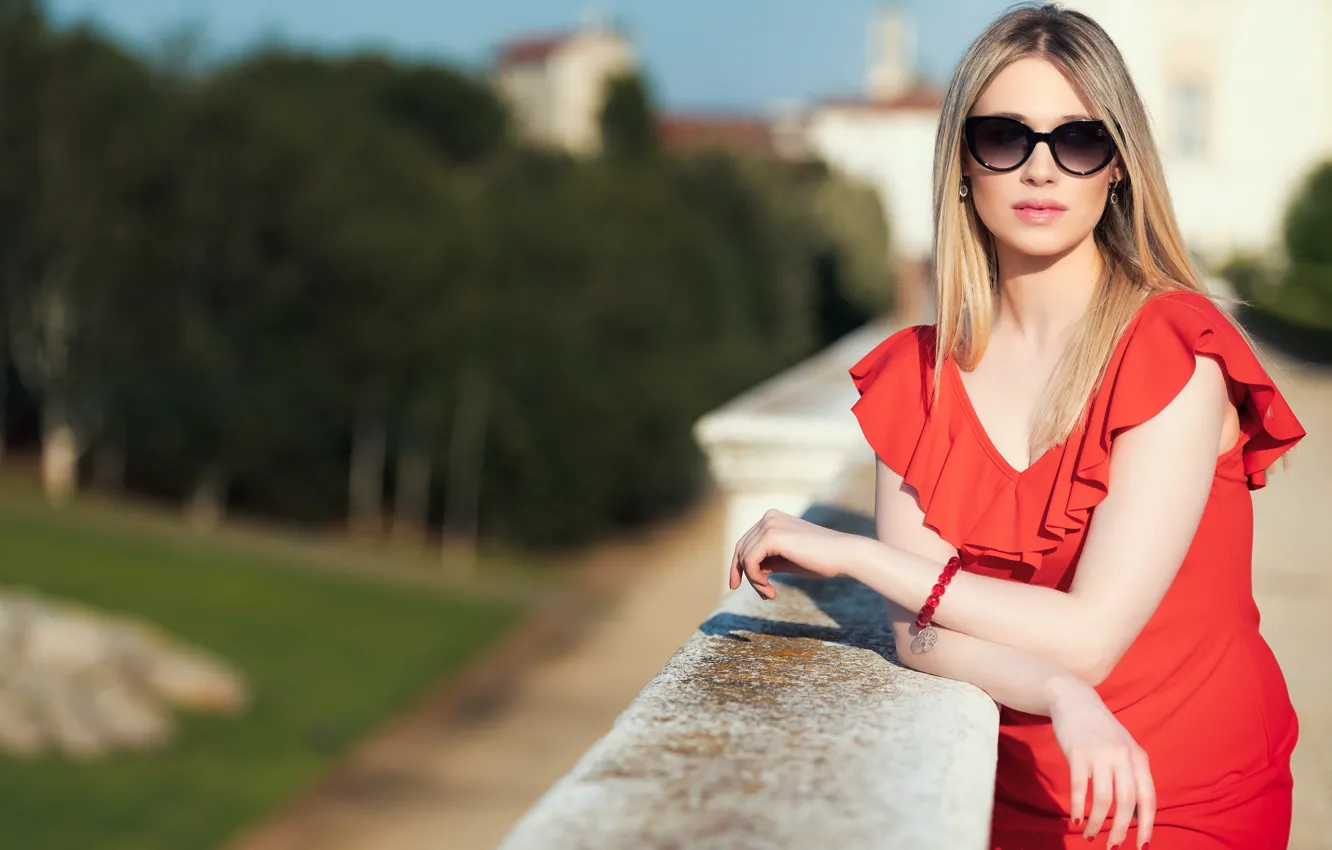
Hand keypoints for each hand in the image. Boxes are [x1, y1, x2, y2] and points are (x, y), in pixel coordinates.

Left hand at [728, 509, 863, 599]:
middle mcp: (768, 517)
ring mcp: (769, 525)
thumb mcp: (788, 559)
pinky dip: (755, 579)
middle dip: (745, 575)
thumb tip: (749, 570)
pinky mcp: (771, 536)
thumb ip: (769, 560)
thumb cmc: (821, 560)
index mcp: (773, 519)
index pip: (746, 543)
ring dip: (754, 581)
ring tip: (770, 594)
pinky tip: (770, 590)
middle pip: (741, 549)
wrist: (844, 555)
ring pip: (744, 558)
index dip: (741, 566)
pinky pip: (749, 562)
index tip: (743, 586)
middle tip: (763, 595)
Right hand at [1047, 676, 1154, 847]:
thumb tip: (1136, 814)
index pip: (1148, 799)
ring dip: (1097, 823)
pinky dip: (1079, 807)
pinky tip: (1075, 820)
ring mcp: (1101, 754)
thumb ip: (1131, 776)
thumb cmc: (1099, 730)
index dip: (1147, 825)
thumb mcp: (1123, 749)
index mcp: (1138, 758)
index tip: (1142, 846)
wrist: (1074, 699)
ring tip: (1089, 835)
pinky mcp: (1078, 753)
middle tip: (1113, 847)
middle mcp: (1123, 757)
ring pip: (1105, 799)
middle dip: (1120, 830)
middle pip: (1127, 803)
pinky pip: (1081, 788)